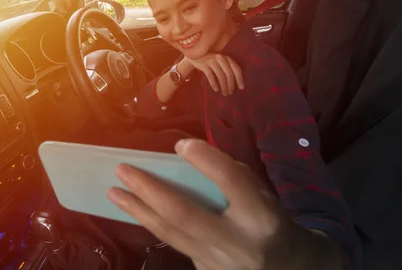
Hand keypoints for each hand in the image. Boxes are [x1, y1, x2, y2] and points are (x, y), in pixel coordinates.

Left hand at [107, 139, 342, 269]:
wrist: (286, 267)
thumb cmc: (270, 221)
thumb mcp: (260, 195)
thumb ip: (230, 178)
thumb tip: (185, 158)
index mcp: (260, 215)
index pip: (229, 180)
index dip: (204, 159)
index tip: (180, 144)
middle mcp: (238, 242)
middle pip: (184, 213)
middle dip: (148, 189)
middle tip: (123, 170)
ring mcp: (218, 263)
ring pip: (169, 234)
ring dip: (138, 210)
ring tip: (115, 192)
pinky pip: (175, 243)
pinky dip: (154, 224)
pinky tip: (138, 211)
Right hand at [183, 54, 243, 95]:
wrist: (196, 55)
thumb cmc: (211, 60)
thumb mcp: (221, 62)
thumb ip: (228, 68)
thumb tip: (237, 82)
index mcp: (227, 58)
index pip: (236, 69)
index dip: (240, 79)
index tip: (241, 88)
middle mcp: (221, 58)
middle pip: (229, 74)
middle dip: (231, 85)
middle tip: (231, 93)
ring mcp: (212, 61)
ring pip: (221, 76)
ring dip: (224, 86)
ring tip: (224, 93)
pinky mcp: (204, 65)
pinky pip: (211, 76)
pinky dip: (214, 84)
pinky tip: (216, 89)